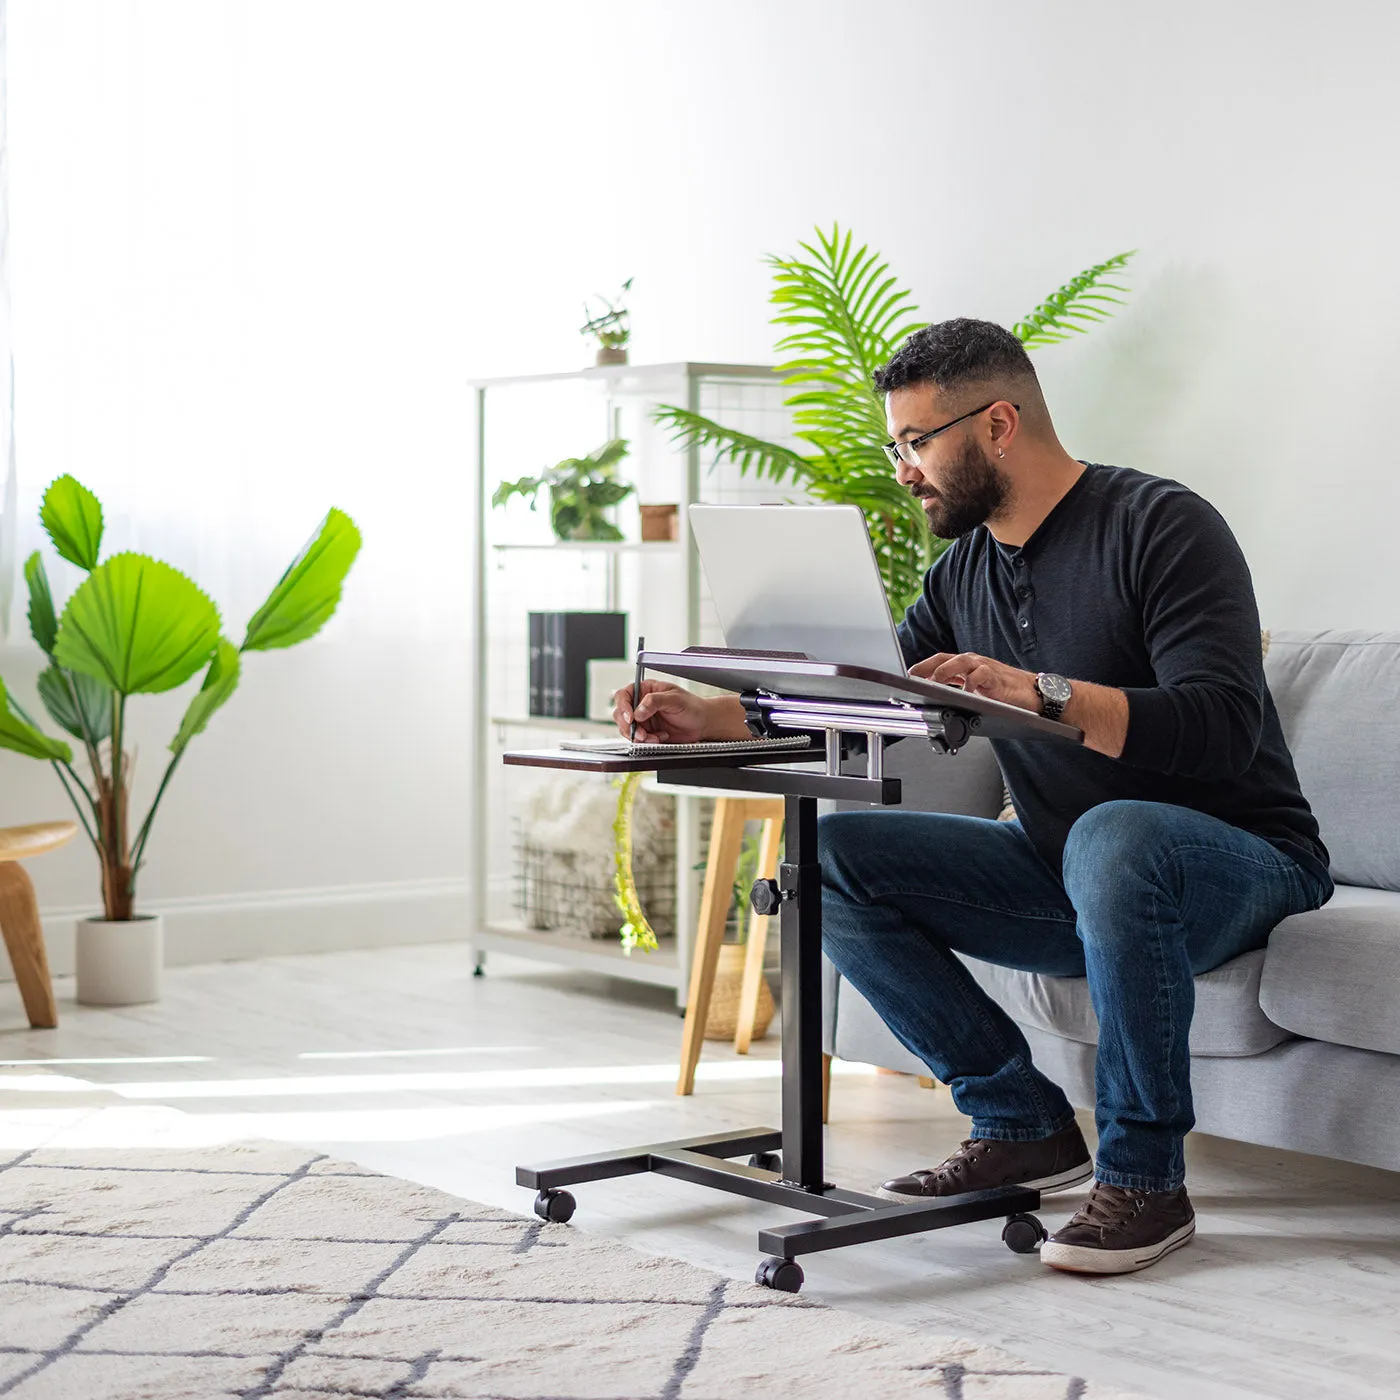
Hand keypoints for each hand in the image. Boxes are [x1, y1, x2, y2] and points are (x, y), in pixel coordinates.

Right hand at [612, 680, 714, 743]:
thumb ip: (654, 702)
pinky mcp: (647, 733)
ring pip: (627, 729)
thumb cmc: (691, 706)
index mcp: (645, 690)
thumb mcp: (674, 699)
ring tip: (654, 737)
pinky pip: (637, 739)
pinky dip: (646, 742)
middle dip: (629, 726)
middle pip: (621, 714)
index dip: (623, 706)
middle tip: (641, 733)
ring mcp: (643, 720)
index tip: (631, 718)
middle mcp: (641, 704)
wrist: (703, 724)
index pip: (624, 695)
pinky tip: (659, 738)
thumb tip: (638, 712)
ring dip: (638, 736)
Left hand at [909, 652, 1040, 712]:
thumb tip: (935, 696)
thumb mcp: (974, 688)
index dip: (924, 665)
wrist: (1031, 692)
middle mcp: (973, 662)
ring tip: (935, 680)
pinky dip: (972, 681)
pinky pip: (982, 674)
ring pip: (962, 661)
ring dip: (946, 670)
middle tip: (914, 675)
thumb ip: (956, 687)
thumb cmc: (1002, 690)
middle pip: (946, 658)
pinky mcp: (997, 677)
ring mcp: (985, 667)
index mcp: (966, 665)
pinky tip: (965, 690)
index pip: (940, 660)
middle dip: (928, 665)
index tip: (909, 673)